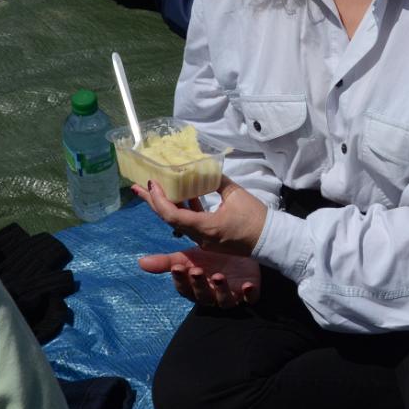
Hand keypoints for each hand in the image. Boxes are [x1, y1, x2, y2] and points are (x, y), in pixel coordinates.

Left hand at [132, 176, 267, 253]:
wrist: (271, 240)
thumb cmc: (256, 218)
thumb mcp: (236, 194)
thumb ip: (217, 181)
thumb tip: (205, 169)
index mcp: (205, 226)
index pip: (172, 214)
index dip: (159, 199)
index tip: (152, 183)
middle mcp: (200, 236)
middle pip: (169, 219)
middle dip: (152, 202)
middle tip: (137, 187)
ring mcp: (204, 240)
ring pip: (177, 221)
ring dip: (165, 205)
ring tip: (153, 189)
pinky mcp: (209, 239)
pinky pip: (189, 223)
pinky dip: (182, 209)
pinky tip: (181, 196)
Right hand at [138, 247, 260, 307]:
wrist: (238, 254)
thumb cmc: (210, 258)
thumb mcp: (188, 258)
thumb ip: (166, 262)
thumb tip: (141, 262)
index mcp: (196, 287)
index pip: (184, 288)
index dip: (181, 279)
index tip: (178, 267)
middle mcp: (212, 295)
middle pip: (203, 296)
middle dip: (199, 284)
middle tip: (197, 270)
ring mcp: (231, 295)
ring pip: (224, 300)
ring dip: (221, 290)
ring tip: (218, 276)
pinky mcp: (249, 294)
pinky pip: (250, 300)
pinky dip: (248, 294)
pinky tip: (246, 285)